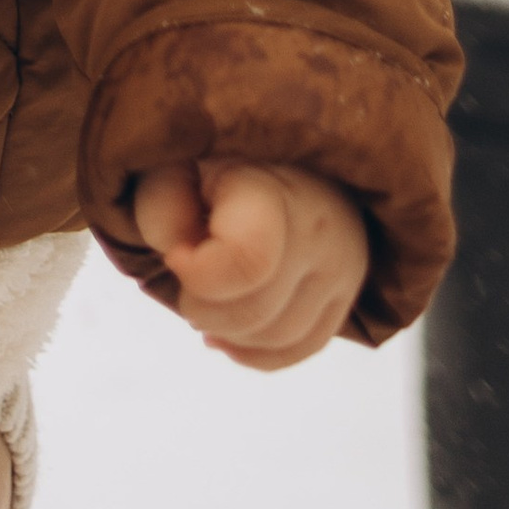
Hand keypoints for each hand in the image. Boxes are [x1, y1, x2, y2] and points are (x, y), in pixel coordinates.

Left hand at [131, 158, 367, 368]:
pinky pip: (299, 349)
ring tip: (202, 295)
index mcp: (278, 190)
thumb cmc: (214, 161)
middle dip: (202, 306)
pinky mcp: (344, 297)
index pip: (249, 263)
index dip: (199, 273)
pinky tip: (221, 334)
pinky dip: (253, 351)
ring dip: (225, 329)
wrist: (281, 156)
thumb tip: (180, 253)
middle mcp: (322, 232)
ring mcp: (342, 269)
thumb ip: (163, 203)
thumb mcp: (176, 163)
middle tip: (184, 273)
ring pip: (278, 338)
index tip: (177, 253)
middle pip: (256, 312)